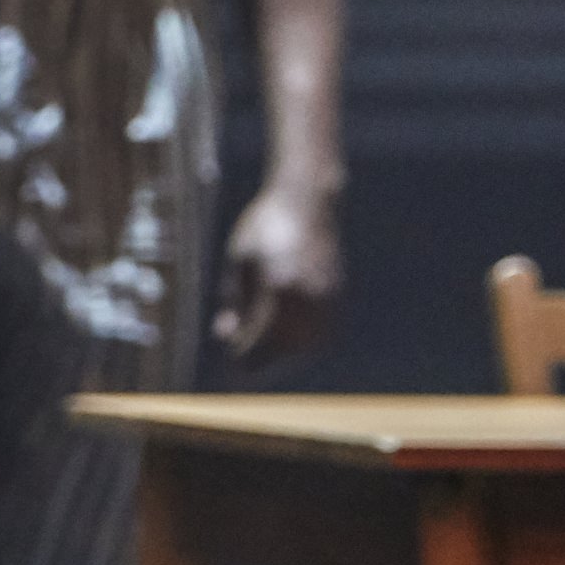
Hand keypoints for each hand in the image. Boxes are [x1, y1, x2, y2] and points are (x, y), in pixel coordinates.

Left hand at [213, 180, 343, 368]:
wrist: (308, 202)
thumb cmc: (264, 227)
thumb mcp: (237, 260)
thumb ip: (232, 301)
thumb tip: (225, 336)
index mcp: (279, 289)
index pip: (260, 341)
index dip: (242, 357)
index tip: (227, 362)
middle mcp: (308, 299)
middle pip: (284, 349)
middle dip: (261, 359)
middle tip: (239, 362)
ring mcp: (329, 299)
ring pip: (307, 346)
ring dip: (283, 354)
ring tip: (260, 351)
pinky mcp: (339, 297)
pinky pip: (323, 333)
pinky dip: (304, 341)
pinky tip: (286, 338)